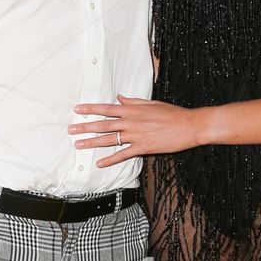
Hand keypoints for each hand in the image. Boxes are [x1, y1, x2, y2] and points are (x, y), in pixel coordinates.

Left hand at [69, 94, 201, 165]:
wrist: (190, 125)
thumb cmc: (172, 113)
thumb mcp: (152, 103)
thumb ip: (133, 102)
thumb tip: (119, 98)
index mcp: (133, 110)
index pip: (106, 108)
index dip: (91, 109)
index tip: (77, 109)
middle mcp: (131, 121)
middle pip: (103, 124)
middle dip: (85, 127)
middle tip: (71, 130)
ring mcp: (136, 135)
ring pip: (109, 139)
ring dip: (92, 142)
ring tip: (78, 145)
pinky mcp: (143, 147)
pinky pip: (123, 154)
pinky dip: (110, 159)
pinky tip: (99, 163)